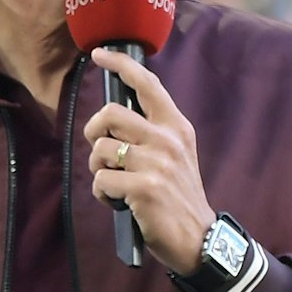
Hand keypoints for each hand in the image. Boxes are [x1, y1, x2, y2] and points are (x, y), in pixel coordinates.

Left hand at [82, 47, 217, 275]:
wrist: (198, 238)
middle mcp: (168, 139)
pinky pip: (101, 179)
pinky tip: (119, 202)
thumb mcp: (173, 156)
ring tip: (116, 183)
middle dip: (94, 131)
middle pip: (110, 113)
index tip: (99, 54)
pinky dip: (102, 193)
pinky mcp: (145, 188)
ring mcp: (157, 163)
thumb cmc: (176, 196)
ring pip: (101, 149)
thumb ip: (150, 133)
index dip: (121, 65)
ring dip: (98, 168)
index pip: (148, 85)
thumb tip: (110, 117)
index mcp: (177, 127)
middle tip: (100, 150)